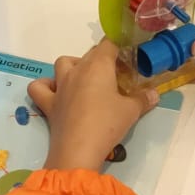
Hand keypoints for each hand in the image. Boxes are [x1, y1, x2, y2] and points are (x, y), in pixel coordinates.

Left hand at [30, 40, 157, 171]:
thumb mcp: (131, 111)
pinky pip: (39, 87)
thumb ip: (143, 99)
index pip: (108, 44)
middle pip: (89, 54)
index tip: (127, 60)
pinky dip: (46, 86)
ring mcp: (60, 86)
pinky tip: (56, 93)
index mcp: (98, 66)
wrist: (79, 150)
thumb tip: (155, 94)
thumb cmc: (108, 124)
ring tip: (86, 80)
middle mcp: (76, 70)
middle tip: (114, 78)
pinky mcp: (48, 103)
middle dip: (102, 60)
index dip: (118, 48)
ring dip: (73, 66)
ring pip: (62, 63)